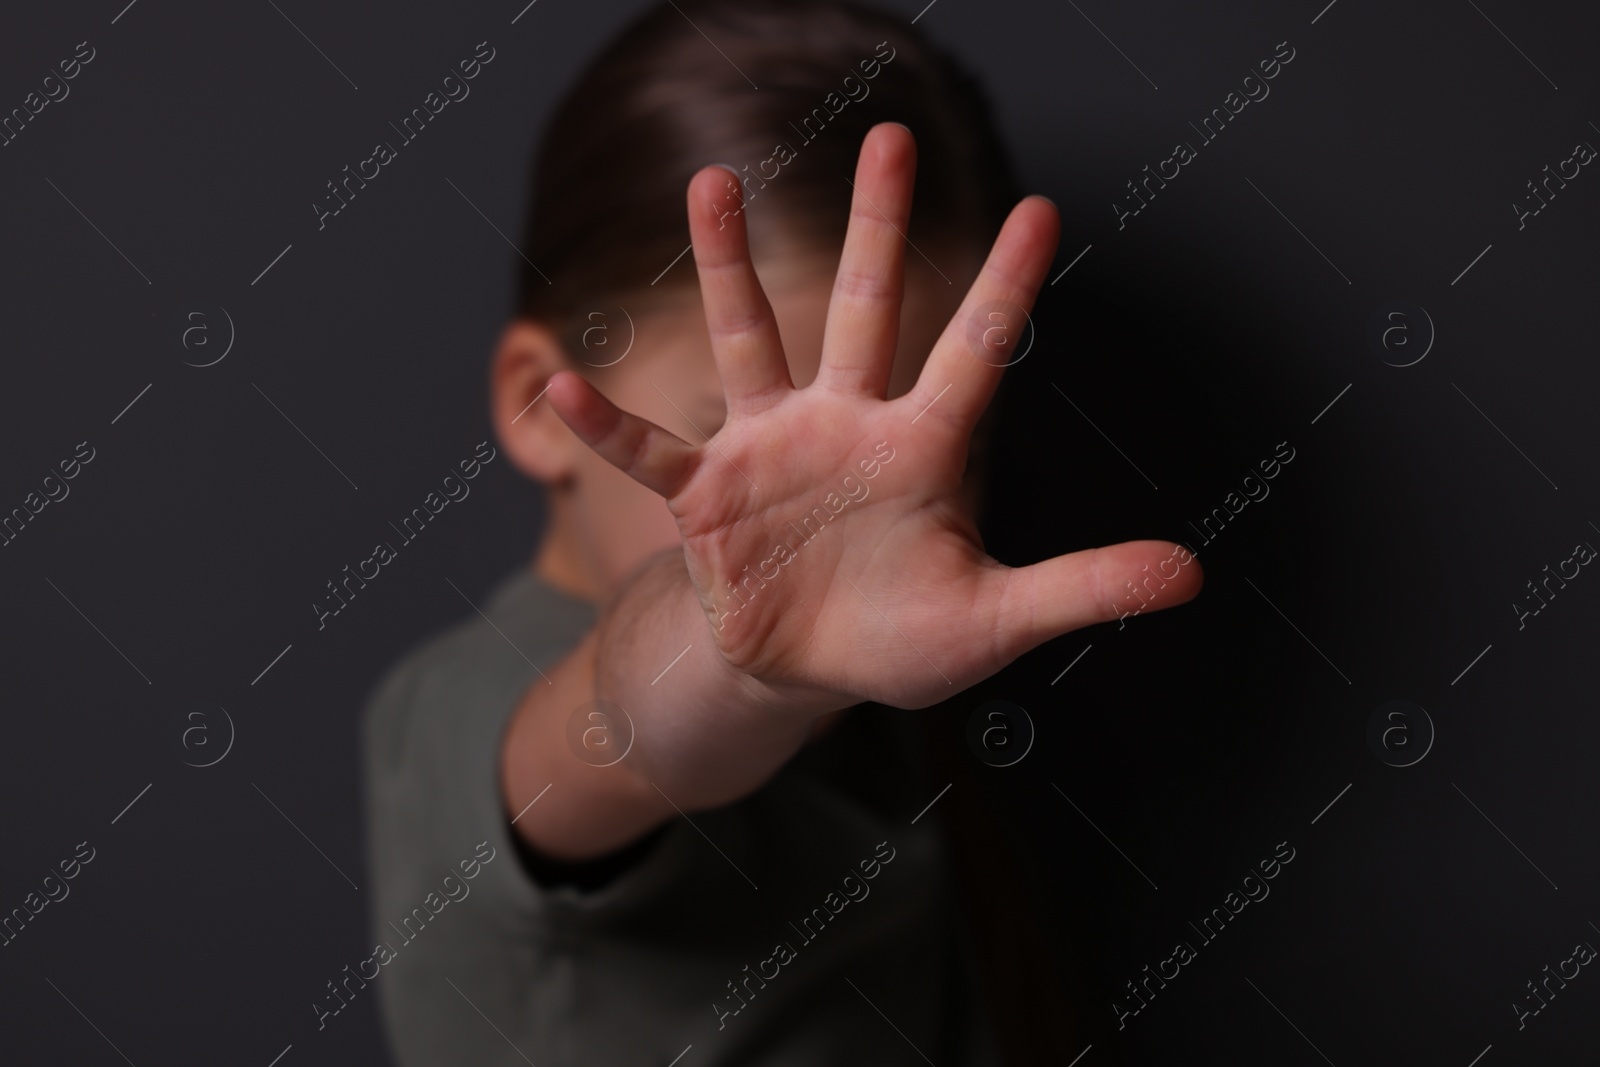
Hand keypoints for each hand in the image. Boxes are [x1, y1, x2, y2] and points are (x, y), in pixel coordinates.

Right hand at [547, 123, 1201, 711]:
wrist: (808, 668)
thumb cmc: (905, 637)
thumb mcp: (996, 619)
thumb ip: (1081, 588)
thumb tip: (1193, 574)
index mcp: (921, 450)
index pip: (972, 352)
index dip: (1005, 286)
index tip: (1045, 208)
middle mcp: (845, 426)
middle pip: (860, 308)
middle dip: (874, 228)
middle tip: (887, 138)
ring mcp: (770, 452)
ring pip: (748, 342)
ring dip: (728, 269)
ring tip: (712, 183)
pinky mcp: (707, 499)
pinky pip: (652, 455)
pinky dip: (609, 429)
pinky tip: (561, 390)